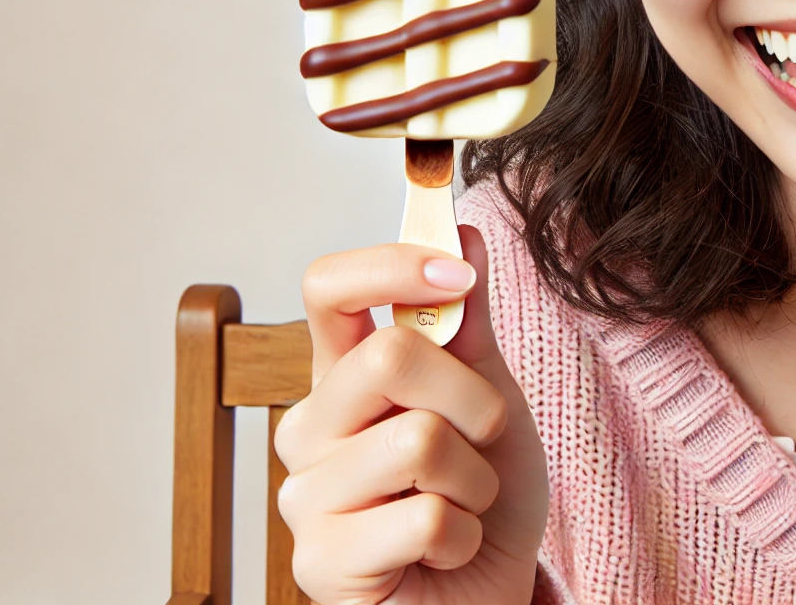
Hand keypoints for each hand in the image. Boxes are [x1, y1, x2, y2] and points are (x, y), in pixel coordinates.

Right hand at [274, 226, 548, 604]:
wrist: (488, 591)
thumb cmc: (482, 495)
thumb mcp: (490, 395)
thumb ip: (469, 320)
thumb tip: (462, 227)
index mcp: (342, 375)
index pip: (326, 287)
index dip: (392, 265)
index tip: (458, 273)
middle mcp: (309, 427)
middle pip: (389, 358)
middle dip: (474, 401)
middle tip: (482, 442)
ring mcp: (305, 496)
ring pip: (419, 443)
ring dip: (475, 480)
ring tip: (461, 506)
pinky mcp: (320, 563)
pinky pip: (423, 518)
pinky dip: (462, 535)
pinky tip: (445, 551)